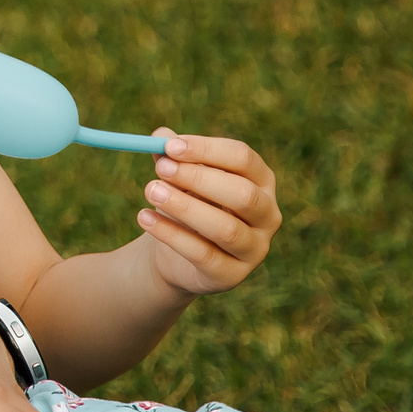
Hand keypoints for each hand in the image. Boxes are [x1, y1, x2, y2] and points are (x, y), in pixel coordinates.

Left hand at [137, 129, 280, 296]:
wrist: (175, 254)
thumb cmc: (186, 203)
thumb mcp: (179, 176)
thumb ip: (172, 156)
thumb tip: (160, 135)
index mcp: (261, 181)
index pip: (243, 159)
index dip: (207, 150)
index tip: (170, 146)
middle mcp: (268, 215)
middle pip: (242, 194)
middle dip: (199, 178)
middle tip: (161, 169)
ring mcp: (254, 249)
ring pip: (226, 229)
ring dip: (185, 207)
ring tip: (150, 190)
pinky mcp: (232, 276)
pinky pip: (204, 255)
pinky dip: (171, 235)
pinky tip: (144, 217)